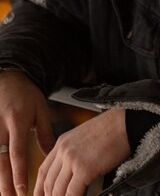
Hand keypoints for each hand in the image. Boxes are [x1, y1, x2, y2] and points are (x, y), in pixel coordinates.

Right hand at [0, 70, 54, 195]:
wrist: (9, 79)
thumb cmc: (27, 94)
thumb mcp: (41, 109)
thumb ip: (45, 133)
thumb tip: (51, 156)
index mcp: (17, 122)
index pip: (17, 153)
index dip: (19, 174)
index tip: (22, 190)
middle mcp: (0, 128)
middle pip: (0, 161)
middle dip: (5, 183)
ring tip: (4, 194)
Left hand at [34, 107, 129, 195]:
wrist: (125, 122)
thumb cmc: (111, 130)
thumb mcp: (85, 138)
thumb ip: (74, 154)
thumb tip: (72, 175)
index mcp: (62, 143)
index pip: (44, 172)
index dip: (40, 190)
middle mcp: (63, 151)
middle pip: (49, 183)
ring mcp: (72, 160)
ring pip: (58, 191)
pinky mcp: (84, 169)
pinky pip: (72, 194)